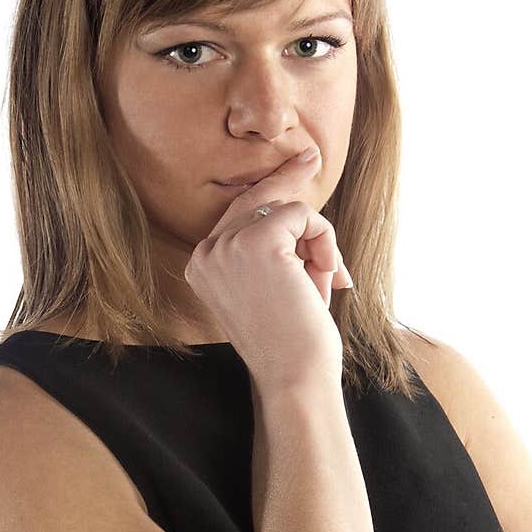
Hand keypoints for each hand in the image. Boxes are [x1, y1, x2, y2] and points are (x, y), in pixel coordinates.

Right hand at [185, 146, 353, 389]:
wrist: (295, 377)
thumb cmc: (294, 340)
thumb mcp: (275, 285)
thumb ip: (276, 247)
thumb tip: (297, 206)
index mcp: (203, 265)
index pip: (238, 215)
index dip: (276, 202)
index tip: (299, 168)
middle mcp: (206, 252)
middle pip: (255, 198)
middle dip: (290, 180)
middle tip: (313, 155)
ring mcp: (226, 245)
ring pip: (286, 207)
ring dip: (319, 240)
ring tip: (328, 277)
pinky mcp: (256, 241)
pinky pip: (304, 215)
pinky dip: (325, 241)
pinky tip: (327, 276)